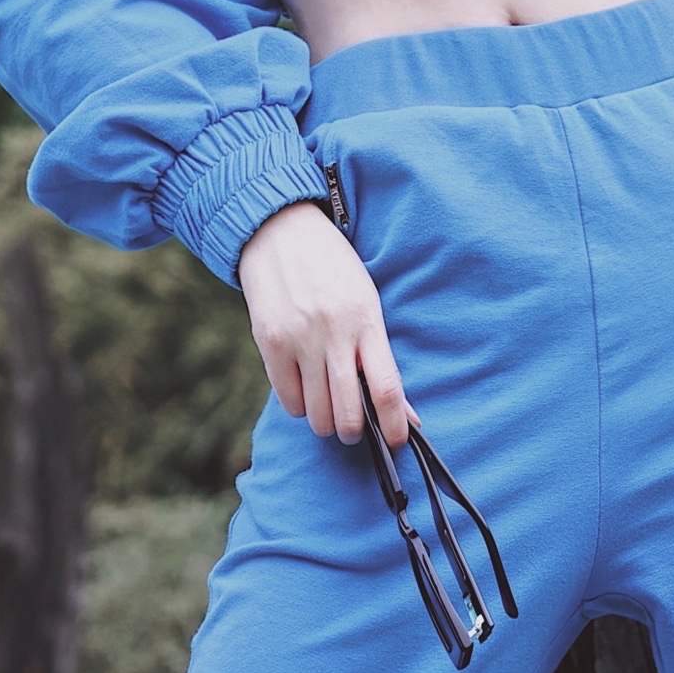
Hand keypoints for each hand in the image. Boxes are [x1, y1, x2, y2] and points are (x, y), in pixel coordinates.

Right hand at [238, 200, 413, 447]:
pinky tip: (304, 389)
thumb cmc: (332, 267)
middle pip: (348, 412)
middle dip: (353, 431)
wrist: (280, 231)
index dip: (394, 425)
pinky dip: (300, 406)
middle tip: (353, 427)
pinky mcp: (269, 343)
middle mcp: (333, 332)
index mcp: (366, 319)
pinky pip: (288, 401)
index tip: (395, 441)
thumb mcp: (365, 300)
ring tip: (327, 405)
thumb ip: (379, 354)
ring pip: (317, 414)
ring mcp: (299, 339)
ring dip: (325, 420)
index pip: (387, 387)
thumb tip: (403, 412)